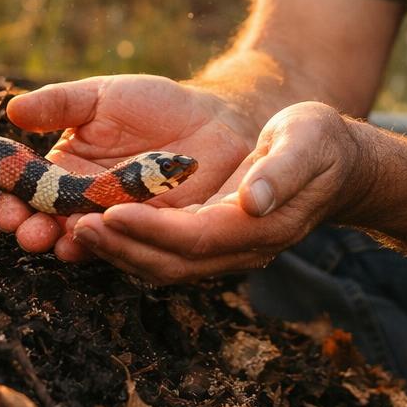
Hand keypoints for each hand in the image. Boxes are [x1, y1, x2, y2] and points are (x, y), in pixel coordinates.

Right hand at [0, 74, 252, 259]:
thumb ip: (60, 104)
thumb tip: (13, 109)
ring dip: (75, 240)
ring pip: (92, 240)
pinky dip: (121, 241)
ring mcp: (124, 222)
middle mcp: (89, 204)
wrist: (214, 117)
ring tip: (65, 235)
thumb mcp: (102, 97)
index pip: (31, 196)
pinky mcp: (159, 232)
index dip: (15, 205)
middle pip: (54, 225)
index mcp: (67, 174)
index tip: (7, 210)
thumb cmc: (153, 104)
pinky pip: (137, 241)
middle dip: (38, 232)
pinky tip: (110, 232)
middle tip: (29, 234)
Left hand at [65, 101, 370, 283]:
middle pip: (170, 262)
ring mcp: (223, 250)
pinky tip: (95, 223)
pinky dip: (126, 243)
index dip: (150, 231)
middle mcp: (238, 250)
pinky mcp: (209, 239)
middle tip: (72, 227)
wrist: (335, 163)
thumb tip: (254, 201)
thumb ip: (281, 172)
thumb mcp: (307, 143)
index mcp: (260, 227)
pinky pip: (162, 251)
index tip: (109, 213)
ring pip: (160, 263)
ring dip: (115, 250)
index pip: (196, 238)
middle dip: (119, 247)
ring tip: (70, 228)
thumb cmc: (319, 144)